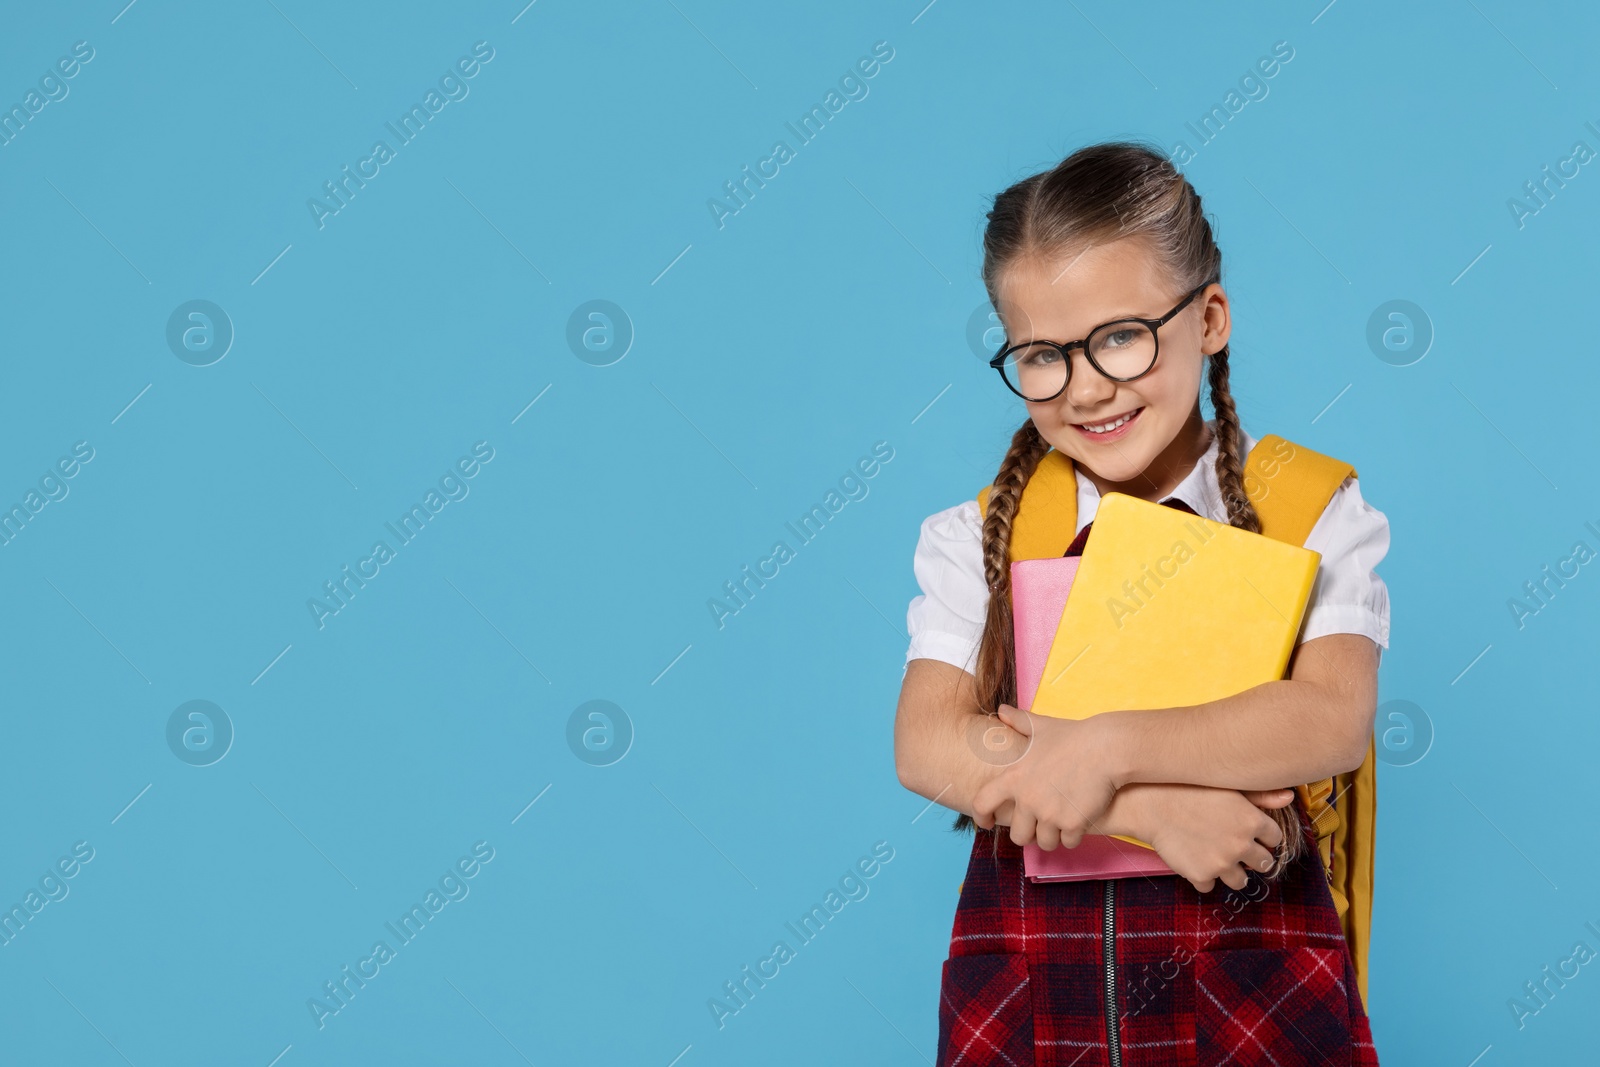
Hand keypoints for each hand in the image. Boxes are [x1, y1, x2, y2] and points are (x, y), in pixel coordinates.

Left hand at [969, 704, 1116, 850]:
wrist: (1106, 748)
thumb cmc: (1074, 736)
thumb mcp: (1041, 726)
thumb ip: (1018, 721)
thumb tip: (1001, 711)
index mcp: (1014, 778)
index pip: (982, 804)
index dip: (982, 816)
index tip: (988, 823)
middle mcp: (1028, 799)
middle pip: (1018, 835)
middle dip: (1027, 833)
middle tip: (1037, 827)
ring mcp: (1050, 814)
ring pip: (1044, 842)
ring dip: (1051, 837)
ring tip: (1058, 826)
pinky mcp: (1073, 824)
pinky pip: (1068, 842)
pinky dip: (1072, 836)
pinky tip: (1077, 824)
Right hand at [1134, 783, 1290, 893]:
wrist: (1150, 803)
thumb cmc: (1188, 788)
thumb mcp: (1228, 786)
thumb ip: (1261, 795)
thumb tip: (1289, 797)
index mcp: (1252, 821)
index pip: (1275, 839)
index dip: (1263, 835)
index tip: (1253, 833)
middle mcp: (1241, 845)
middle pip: (1264, 864)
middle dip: (1253, 857)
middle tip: (1236, 847)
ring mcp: (1221, 863)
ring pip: (1240, 881)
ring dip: (1231, 871)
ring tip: (1215, 855)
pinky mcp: (1201, 875)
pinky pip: (1210, 886)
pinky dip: (1204, 877)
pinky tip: (1194, 859)